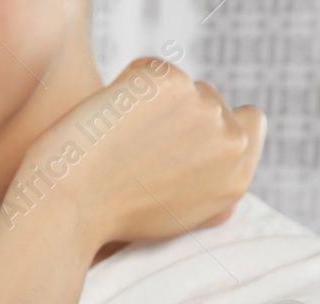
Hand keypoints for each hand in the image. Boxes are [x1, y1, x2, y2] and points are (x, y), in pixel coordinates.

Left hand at [26, 58, 264, 249]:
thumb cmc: (111, 218)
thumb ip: (213, 189)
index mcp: (237, 178)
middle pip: (211, 100)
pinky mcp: (170, 83)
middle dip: (177, 114)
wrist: (69, 208)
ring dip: (151, 102)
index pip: (250, 123)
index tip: (182, 135)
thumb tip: (230, 168)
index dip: (215, 123)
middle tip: (136, 148)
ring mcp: (202, 108)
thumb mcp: (178, 219)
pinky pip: (149, 69)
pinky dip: (126, 87)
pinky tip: (107, 121)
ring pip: (180, 85)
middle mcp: (229, 142)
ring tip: (118, 142)